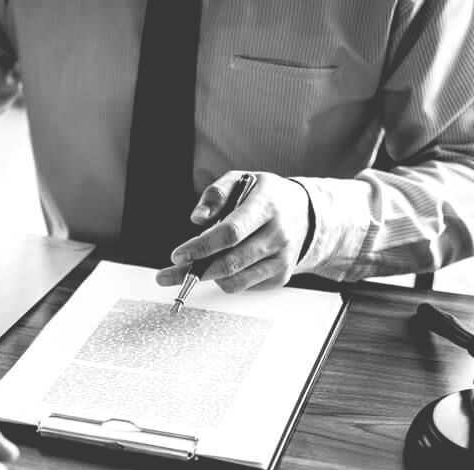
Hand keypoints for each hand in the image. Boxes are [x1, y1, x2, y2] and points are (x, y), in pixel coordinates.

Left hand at [155, 171, 311, 291]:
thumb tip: (197, 218)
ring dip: (208, 277)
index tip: (177, 255)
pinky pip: (244, 286)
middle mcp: (278, 234)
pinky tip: (223, 266)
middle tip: (166, 275)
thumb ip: (216, 194)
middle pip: (230, 263)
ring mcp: (282, 258)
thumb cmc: (266, 196)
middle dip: (194, 272)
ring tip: (194, 268)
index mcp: (266, 206)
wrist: (307, 214)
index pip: (230, 233)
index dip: (201, 247)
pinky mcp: (281, 276)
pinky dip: (227, 279)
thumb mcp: (241, 180)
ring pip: (235, 281)